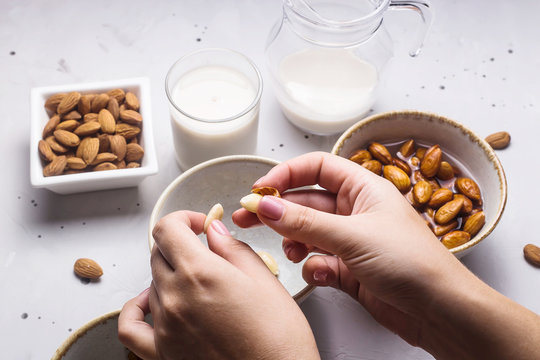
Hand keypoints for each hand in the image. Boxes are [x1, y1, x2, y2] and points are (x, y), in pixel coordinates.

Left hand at [119, 211, 318, 359]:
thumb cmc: (278, 338)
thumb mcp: (264, 280)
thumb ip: (233, 248)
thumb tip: (214, 231)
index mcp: (200, 273)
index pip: (167, 228)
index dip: (184, 218)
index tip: (201, 225)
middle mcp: (175, 297)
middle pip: (159, 253)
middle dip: (181, 244)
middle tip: (206, 251)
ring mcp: (165, 326)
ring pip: (153, 282)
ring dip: (171, 273)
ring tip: (199, 281)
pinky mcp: (162, 352)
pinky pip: (132, 325)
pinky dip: (136, 306)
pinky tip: (151, 300)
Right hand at [233, 152, 469, 345]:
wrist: (440, 311)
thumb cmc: (412, 263)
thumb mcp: (353, 236)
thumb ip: (305, 222)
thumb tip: (265, 204)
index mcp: (364, 189)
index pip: (318, 168)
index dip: (287, 174)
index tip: (261, 188)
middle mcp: (356, 211)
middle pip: (306, 202)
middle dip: (278, 210)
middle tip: (247, 217)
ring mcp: (352, 241)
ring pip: (309, 233)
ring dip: (295, 241)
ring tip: (290, 251)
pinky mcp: (351, 269)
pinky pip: (319, 261)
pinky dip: (313, 267)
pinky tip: (319, 273)